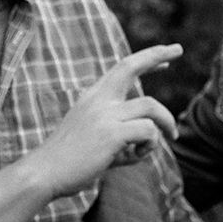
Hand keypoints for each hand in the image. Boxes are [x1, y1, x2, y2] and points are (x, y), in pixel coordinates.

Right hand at [27, 44, 182, 197]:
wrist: (44, 173)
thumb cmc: (69, 161)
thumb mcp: (94, 136)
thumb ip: (120, 132)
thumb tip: (151, 139)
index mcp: (92, 97)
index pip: (122, 68)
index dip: (146, 60)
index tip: (166, 57)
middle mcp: (98, 99)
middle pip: (131, 66)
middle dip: (156, 54)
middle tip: (179, 48)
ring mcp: (105, 115)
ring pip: (151, 107)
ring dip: (167, 122)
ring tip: (173, 137)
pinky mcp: (112, 134)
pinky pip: (148, 132)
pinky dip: (151, 145)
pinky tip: (136, 156)